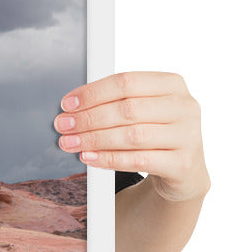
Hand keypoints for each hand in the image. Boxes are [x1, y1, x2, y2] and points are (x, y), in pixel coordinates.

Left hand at [54, 71, 209, 202]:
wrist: (183, 169)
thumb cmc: (154, 132)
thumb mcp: (142, 110)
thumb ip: (114, 102)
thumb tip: (71, 108)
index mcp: (172, 84)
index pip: (126, 82)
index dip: (93, 93)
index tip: (67, 104)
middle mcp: (184, 107)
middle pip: (127, 109)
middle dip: (88, 118)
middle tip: (63, 125)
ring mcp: (187, 136)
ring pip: (132, 135)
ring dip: (94, 139)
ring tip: (69, 142)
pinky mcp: (182, 164)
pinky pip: (138, 160)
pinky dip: (108, 158)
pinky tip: (88, 157)